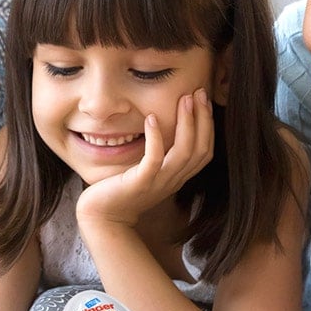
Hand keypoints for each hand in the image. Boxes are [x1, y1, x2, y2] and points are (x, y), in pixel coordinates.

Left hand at [77, 89, 213, 226]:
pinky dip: (156, 138)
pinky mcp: (139, 183)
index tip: (204, 101)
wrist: (102, 217)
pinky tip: (151, 117)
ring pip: (184, 152)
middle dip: (203, 119)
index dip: (208, 126)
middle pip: (200, 149)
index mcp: (177, 177)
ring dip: (187, 123)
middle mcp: (172, 181)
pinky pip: (154, 160)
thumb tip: (162, 125)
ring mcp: (158, 183)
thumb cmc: (121, 191)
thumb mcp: (147, 171)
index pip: (204, 152)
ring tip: (184, 99)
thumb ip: (159, 155)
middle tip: (199, 92)